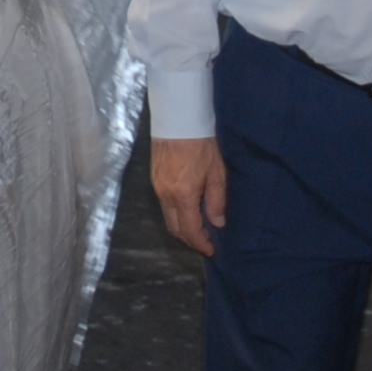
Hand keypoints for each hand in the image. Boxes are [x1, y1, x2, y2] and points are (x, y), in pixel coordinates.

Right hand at [151, 134, 227, 258]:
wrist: (179, 120)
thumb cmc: (202, 145)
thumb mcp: (217, 173)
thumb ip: (217, 201)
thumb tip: (217, 223)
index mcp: (182, 195)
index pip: (190, 230)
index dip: (200, 243)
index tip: (211, 250)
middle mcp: (165, 195)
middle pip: (174, 228)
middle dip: (190, 239)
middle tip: (205, 242)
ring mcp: (157, 187)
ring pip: (168, 218)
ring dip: (182, 227)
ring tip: (198, 228)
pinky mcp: (154, 179)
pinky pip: (164, 206)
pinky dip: (175, 214)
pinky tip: (187, 210)